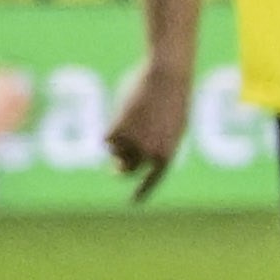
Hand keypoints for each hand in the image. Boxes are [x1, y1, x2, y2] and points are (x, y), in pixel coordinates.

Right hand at [107, 55, 194, 200]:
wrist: (167, 77)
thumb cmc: (173, 99)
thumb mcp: (171, 126)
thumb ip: (153, 146)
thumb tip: (121, 165)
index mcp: (168, 154)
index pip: (153, 180)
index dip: (142, 191)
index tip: (133, 202)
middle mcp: (149, 154)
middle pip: (127, 169)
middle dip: (120, 166)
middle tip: (115, 165)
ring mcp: (132, 144)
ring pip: (115, 150)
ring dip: (119, 138)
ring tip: (134, 117)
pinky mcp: (115, 132)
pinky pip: (106, 138)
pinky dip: (111, 128)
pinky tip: (124, 112)